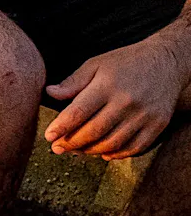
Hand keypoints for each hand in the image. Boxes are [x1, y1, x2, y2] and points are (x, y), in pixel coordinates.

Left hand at [45, 35, 190, 157]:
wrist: (165, 62)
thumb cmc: (124, 62)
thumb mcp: (96, 64)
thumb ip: (73, 82)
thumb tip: (49, 93)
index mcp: (107, 86)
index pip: (79, 112)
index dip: (62, 127)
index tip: (49, 136)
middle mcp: (126, 102)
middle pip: (94, 131)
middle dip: (72, 143)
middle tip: (57, 148)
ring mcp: (144, 116)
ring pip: (113, 143)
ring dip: (91, 150)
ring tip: (76, 151)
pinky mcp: (158, 125)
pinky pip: (135, 147)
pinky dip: (117, 154)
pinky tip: (104, 154)